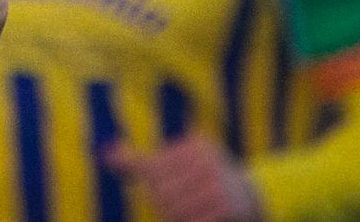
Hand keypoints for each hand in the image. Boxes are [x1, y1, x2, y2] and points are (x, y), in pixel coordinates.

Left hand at [106, 135, 262, 221]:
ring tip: (177, 214)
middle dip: (160, 202)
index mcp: (195, 146)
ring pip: (175, 208)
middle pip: (162, 189)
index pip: (154, 167)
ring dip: (172, 216)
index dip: (151, 183)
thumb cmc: (203, 176)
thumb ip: (141, 160)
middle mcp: (207, 161)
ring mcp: (218, 184)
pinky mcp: (226, 206)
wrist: (252, 194)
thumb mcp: (177, 161)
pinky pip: (192, 220)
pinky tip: (188, 219)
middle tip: (167, 206)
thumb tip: (107, 155)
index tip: (157, 188)